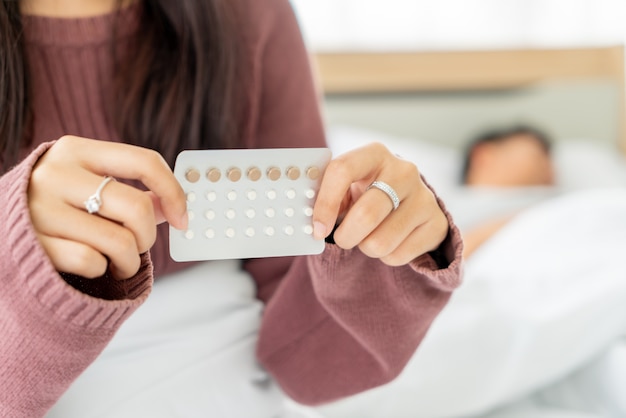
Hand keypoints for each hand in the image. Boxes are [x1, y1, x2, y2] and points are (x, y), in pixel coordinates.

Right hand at [27, 136, 187, 279]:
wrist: (1, 229)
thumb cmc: (58, 205)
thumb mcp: (88, 184)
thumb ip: (129, 190)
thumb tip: (173, 206)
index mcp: (76, 150)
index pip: (144, 161)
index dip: (173, 192)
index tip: (183, 218)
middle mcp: (55, 174)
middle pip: (137, 208)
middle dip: (148, 236)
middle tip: (140, 246)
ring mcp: (40, 209)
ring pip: (120, 241)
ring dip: (130, 261)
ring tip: (119, 261)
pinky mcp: (33, 244)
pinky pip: (93, 263)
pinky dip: (102, 270)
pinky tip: (91, 266)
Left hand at [313, 142, 448, 265]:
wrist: (409, 203)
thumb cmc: (367, 194)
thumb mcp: (347, 186)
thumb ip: (326, 196)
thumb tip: (313, 223)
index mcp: (375, 154)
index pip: (342, 170)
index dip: (325, 204)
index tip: (317, 228)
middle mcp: (404, 170)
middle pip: (366, 214)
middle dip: (346, 236)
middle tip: (343, 239)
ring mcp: (425, 196)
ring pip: (380, 242)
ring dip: (366, 248)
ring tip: (370, 236)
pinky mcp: (437, 223)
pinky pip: (398, 255)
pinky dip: (386, 257)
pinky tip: (391, 241)